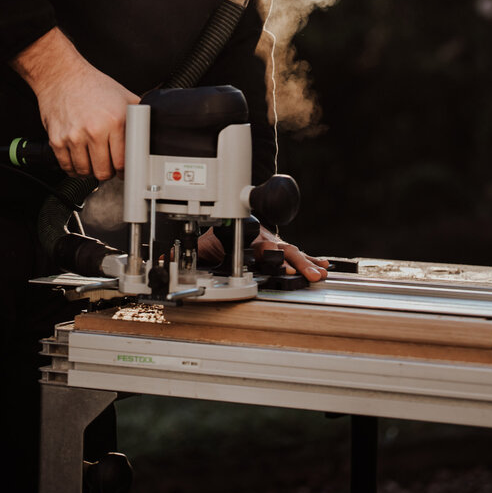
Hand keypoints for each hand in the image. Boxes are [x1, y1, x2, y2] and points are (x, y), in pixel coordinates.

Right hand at [12, 28, 138, 180]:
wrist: (62, 76)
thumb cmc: (92, 85)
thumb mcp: (123, 96)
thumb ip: (139, 115)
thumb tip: (152, 132)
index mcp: (115, 120)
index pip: (123, 161)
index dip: (125, 170)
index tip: (124, 170)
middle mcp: (94, 130)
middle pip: (104, 171)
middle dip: (108, 171)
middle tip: (108, 164)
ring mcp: (74, 136)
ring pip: (85, 172)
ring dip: (90, 170)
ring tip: (93, 160)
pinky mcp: (57, 140)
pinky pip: (67, 167)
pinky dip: (74, 169)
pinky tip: (79, 160)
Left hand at [196, 224, 328, 282]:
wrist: (228, 218)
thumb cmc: (217, 234)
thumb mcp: (202, 242)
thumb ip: (188, 251)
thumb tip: (167, 258)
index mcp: (244, 238)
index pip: (260, 247)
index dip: (272, 256)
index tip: (283, 268)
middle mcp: (262, 239)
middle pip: (282, 249)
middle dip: (298, 262)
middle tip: (312, 275)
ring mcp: (272, 242)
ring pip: (291, 250)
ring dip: (307, 263)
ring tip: (321, 273)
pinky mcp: (278, 247)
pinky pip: (296, 252)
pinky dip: (311, 259)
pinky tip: (324, 266)